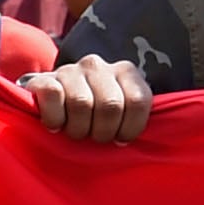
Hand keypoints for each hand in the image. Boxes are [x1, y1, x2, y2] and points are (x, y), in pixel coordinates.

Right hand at [21, 55, 150, 143]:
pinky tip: (56, 125)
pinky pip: (54, 98)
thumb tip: (159, 138)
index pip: (138, 101)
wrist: (51, 104)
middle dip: (103, 132)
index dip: (130, 128)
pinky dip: (55, 120)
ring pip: (82, 104)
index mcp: (125, 72)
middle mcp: (98, 65)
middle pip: (110, 106)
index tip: (121, 139)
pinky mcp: (44, 79)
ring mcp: (71, 70)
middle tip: (95, 138)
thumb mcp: (123, 114)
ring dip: (78, 130)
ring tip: (76, 132)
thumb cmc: (94, 117)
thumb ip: (137, 117)